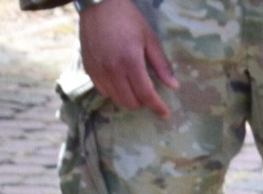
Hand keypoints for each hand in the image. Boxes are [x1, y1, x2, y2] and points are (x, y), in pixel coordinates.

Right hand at [80, 0, 178, 116]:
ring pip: (116, 99)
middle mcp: (112, 69)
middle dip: (143, 103)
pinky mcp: (88, 68)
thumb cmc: (127, 18)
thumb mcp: (149, 38)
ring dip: (128, 99)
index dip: (157, 107)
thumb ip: (161, 64)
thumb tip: (173, 86)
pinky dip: (114, 92)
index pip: (146, 94)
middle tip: (149, 95)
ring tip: (135, 89)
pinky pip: (102, 91)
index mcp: (130, 61)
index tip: (165, 113)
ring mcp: (98, 70)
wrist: (98, 4)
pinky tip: (120, 83)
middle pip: (130, 101)